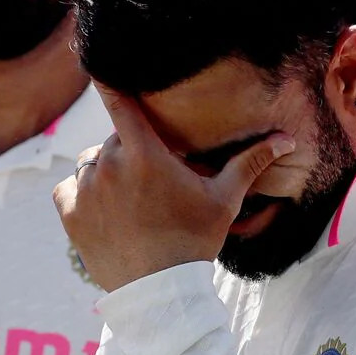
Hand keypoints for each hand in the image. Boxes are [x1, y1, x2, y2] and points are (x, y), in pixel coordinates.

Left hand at [53, 86, 293, 290]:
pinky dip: (83, 193)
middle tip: (154, 177)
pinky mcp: (69, 213)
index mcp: (145, 153)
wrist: (160, 293)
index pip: (118, 99)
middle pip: (115, 138)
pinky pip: (69, 188)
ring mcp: (85, 188)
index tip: (99, 62)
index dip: (108, 78)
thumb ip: (249, 162)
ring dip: (107, 170)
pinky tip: (105, 210)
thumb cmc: (194, 242)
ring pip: (92, 162)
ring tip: (131, 197)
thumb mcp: (224, 200)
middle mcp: (108, 163)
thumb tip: (286, 139)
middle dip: (132, 149)